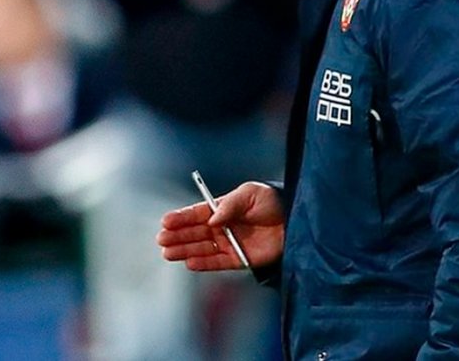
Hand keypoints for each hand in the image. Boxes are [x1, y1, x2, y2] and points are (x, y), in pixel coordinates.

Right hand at [158, 181, 284, 270]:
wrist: (295, 220)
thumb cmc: (272, 202)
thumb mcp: (250, 194)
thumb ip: (230, 205)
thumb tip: (212, 219)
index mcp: (222, 209)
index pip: (197, 214)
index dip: (181, 218)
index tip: (166, 221)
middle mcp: (222, 227)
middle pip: (195, 233)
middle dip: (177, 236)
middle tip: (162, 239)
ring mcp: (229, 243)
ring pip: (202, 248)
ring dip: (185, 250)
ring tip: (168, 253)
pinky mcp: (240, 259)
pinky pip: (218, 262)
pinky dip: (204, 263)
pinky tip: (189, 263)